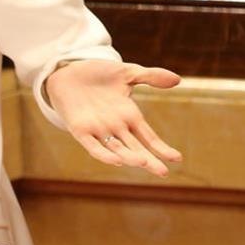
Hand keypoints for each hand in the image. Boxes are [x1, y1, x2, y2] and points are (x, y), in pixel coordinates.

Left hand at [45, 60, 182, 177]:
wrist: (66, 71)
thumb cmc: (98, 73)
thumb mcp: (126, 73)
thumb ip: (150, 76)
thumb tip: (178, 79)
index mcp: (129, 115)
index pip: (149, 137)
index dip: (161, 148)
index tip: (177, 159)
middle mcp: (116, 126)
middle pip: (135, 148)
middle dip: (148, 161)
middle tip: (162, 173)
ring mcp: (98, 129)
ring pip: (117, 148)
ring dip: (128, 157)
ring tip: (143, 162)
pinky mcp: (79, 129)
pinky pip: (92, 146)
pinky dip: (103, 154)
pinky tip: (115, 161)